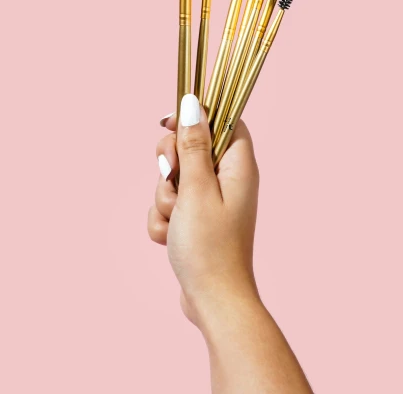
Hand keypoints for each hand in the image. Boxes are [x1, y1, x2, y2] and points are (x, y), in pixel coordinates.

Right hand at [148, 94, 259, 326]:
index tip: (168, 124)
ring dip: (164, 198)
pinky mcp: (197, 220)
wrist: (212, 300)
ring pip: (174, 179)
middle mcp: (228, 180)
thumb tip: (192, 104)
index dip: (195, 116)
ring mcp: (212, 201)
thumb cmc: (209, 246)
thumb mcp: (196, 189)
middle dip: (170, 166)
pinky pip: (171, 205)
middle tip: (172, 180)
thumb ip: (193, 145)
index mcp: (238, 166)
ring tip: (175, 220)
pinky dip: (164, 219)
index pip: (223, 120)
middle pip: (191, 147)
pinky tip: (169, 238)